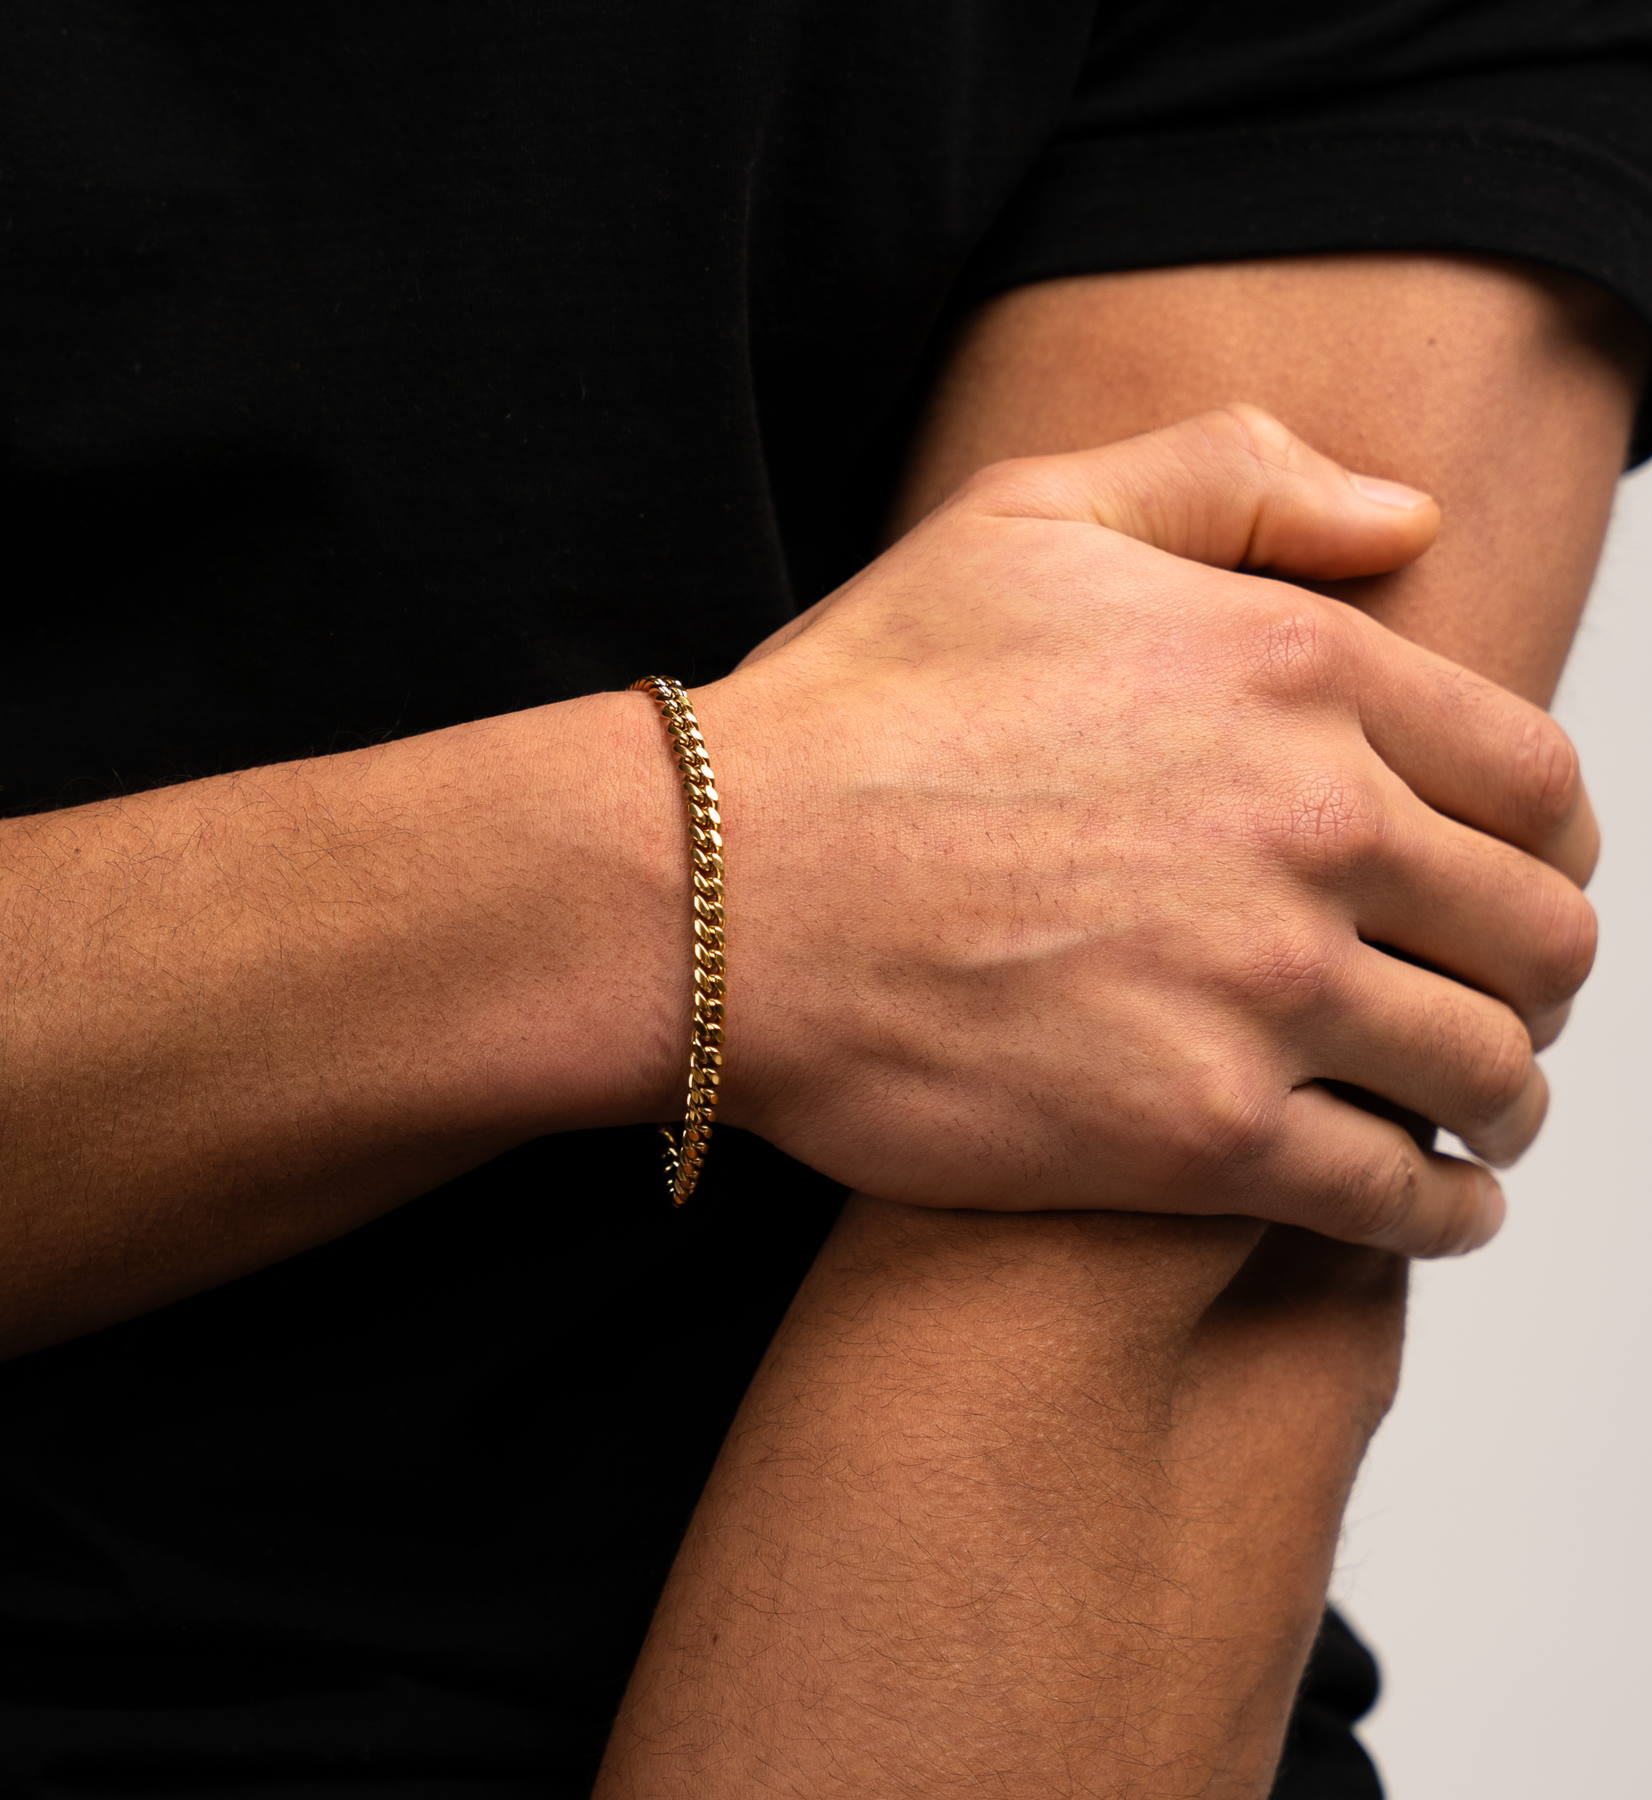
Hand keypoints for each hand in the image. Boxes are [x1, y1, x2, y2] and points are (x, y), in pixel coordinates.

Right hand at [698, 407, 1596, 1257]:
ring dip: (1503, 1101)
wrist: (717, 885)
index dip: (1551, 844)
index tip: (1519, 882)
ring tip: (1474, 1115)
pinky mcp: (1196, 1132)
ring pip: (1485, 1070)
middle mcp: (1309, 824)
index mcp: (1293, 669)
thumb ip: (1233, 478)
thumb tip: (1406, 514)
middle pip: (1536, 932)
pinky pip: (1397, 1194)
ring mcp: (1260, 986)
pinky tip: (1427, 1200)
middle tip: (1496, 1006)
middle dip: (1535, 977)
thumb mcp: (1028, 518)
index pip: (1532, 778)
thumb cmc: (854, 711)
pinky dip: (1442, 1207)